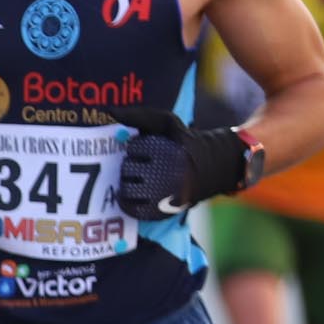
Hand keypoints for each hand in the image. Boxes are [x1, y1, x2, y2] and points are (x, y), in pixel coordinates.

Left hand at [107, 106, 249, 219]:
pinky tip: (129, 194)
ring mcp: (167, 196)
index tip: (147, 148)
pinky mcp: (164, 211)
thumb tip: (110, 112)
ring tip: (137, 178)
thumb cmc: (183, 141)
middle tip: (142, 164)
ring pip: (127, 190)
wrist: (214, 167)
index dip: (136, 147)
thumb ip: (139, 116)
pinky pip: (134, 210)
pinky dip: (126, 202)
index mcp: (170, 152)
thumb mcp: (166, 122)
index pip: (135, 148)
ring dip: (126, 182)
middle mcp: (170, 175)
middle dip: (130, 165)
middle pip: (128, 169)